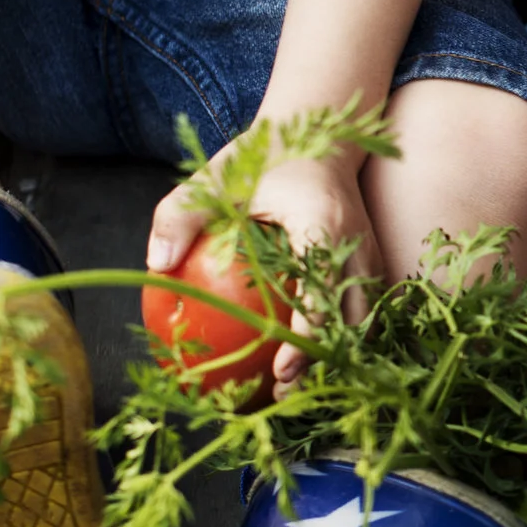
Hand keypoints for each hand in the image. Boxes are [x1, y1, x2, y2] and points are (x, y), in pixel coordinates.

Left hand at [148, 132, 381, 395]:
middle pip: (352, 318)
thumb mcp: (214, 177)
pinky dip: (341, 334)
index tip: (282, 370)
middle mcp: (357, 243)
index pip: (323, 293)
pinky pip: (362, 306)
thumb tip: (154, 265)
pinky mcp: (372, 260)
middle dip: (325, 361)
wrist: (322, 134)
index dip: (307, 338)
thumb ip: (181, 215)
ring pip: (364, 318)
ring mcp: (370, 253)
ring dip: (335, 352)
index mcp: (323, 224)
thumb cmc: (263, 157)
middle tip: (285, 392)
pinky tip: (308, 355)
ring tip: (296, 383)